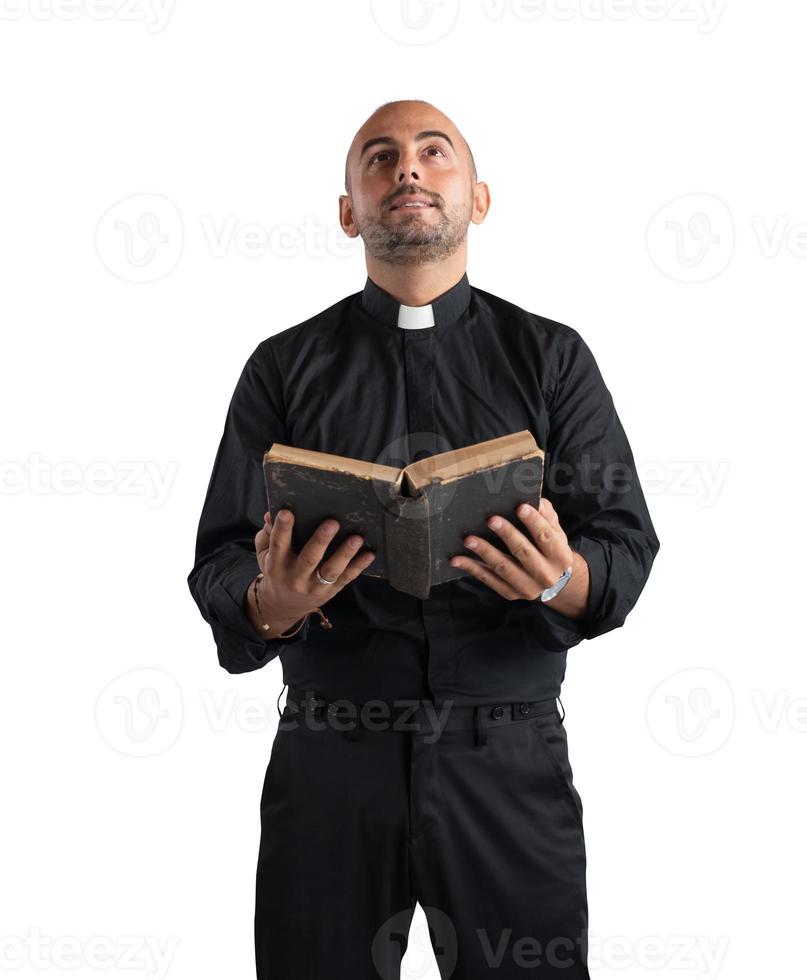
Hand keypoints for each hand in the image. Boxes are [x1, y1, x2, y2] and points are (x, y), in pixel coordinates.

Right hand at [248, 509, 375, 632]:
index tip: (287, 512)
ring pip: (331, 570)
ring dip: (345, 554)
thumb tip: (271, 514)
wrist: (284, 605)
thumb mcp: (265, 554)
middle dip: (321, 540)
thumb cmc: (277, 570)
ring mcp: (314, 585)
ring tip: (356, 538)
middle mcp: (295, 576)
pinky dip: (359, 566)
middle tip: (332, 523)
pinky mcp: (331, 590)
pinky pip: (346, 578)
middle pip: (309, 558)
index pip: (278, 544)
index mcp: (276, 564)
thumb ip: (267, 534)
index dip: (282, 528)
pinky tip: (369, 554)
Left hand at [449, 498, 578, 603]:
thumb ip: (547, 517)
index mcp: (560, 556)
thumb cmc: (551, 550)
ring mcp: (527, 588)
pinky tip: (457, 559)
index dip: (533, 522)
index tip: (520, 507)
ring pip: (503, 568)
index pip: (545, 537)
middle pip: (523, 552)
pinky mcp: (510, 594)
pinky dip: (472, 568)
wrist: (553, 584)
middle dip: (507, 534)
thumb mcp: (556, 534)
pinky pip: (488, 580)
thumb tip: (537, 501)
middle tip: (491, 519)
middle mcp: (546, 575)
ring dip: (484, 552)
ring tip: (469, 539)